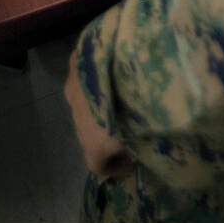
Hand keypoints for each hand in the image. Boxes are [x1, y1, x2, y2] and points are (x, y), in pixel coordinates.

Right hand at [64, 48, 133, 178]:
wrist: (129, 57)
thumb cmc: (145, 106)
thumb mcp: (149, 135)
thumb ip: (139, 146)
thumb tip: (138, 149)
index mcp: (93, 141)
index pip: (96, 163)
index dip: (113, 165)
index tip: (131, 160)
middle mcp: (77, 116)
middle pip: (88, 132)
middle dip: (104, 132)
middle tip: (128, 125)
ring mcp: (74, 86)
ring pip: (83, 102)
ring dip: (98, 104)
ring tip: (121, 93)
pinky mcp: (75, 60)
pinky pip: (82, 74)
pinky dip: (94, 77)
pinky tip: (111, 67)